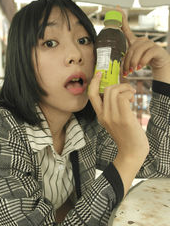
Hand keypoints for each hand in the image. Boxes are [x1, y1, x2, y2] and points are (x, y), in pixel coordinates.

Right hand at [88, 74, 148, 193]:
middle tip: (128, 90)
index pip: (92, 95)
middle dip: (119, 85)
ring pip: (114, 91)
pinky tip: (133, 99)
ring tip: (132, 95)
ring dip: (126, 88)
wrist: (132, 152)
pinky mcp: (123, 118)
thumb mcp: (115, 122)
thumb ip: (113, 109)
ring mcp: (112, 117)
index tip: (99, 73)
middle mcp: (104, 116)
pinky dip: (129, 94)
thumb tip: (118, 92)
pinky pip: (123, 97)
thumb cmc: (127, 136)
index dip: (94, 82)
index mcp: (100, 116)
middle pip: (107, 89)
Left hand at [118, 7, 169, 83]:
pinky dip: (142, 62)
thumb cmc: (145, 60)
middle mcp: (142, 40)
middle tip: (126, 71)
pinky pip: (147, 54)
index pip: (126, 29)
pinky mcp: (156, 49)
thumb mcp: (134, 59)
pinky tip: (140, 67)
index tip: (116, 8)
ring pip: (138, 51)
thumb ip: (127, 59)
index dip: (121, 18)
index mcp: (135, 42)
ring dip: (134, 63)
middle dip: (127, 62)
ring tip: (132, 71)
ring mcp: (150, 43)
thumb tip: (119, 66)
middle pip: (131, 48)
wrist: (159, 64)